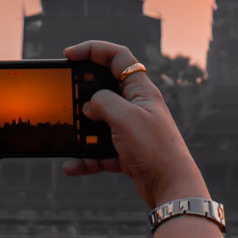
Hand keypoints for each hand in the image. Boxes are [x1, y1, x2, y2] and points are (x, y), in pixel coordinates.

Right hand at [61, 41, 203, 206]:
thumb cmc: (155, 149)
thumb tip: (89, 105)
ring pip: (99, 124)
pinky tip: (72, 166)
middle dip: (82, 94)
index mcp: (141, 91)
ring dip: (82, 132)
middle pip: (104, 90)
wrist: (172, 188)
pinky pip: (100, 151)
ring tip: (68, 137)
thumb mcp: (125, 118)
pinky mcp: (127, 153)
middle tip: (65, 99)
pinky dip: (86, 158)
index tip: (69, 55)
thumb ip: (103, 102)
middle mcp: (137, 107)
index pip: (119, 57)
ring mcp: (132, 130)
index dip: (94, 49)